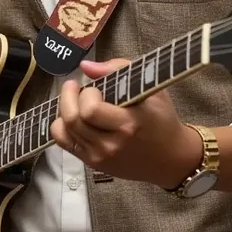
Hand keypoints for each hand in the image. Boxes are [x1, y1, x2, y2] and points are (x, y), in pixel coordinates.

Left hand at [51, 59, 201, 186]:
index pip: (90, 110)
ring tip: (73, 99)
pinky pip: (64, 144)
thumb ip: (118, 69)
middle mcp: (112, 144)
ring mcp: (101, 157)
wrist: (171, 158)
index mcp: (129, 123)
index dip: (87, 93)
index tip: (96, 86)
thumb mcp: (150, 88)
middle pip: (74, 120)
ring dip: (64, 109)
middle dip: (68, 97)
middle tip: (74, 86)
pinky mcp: (94, 164)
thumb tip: (85, 66)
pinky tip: (71, 117)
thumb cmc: (162, 119)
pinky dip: (61, 127)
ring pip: (65, 131)